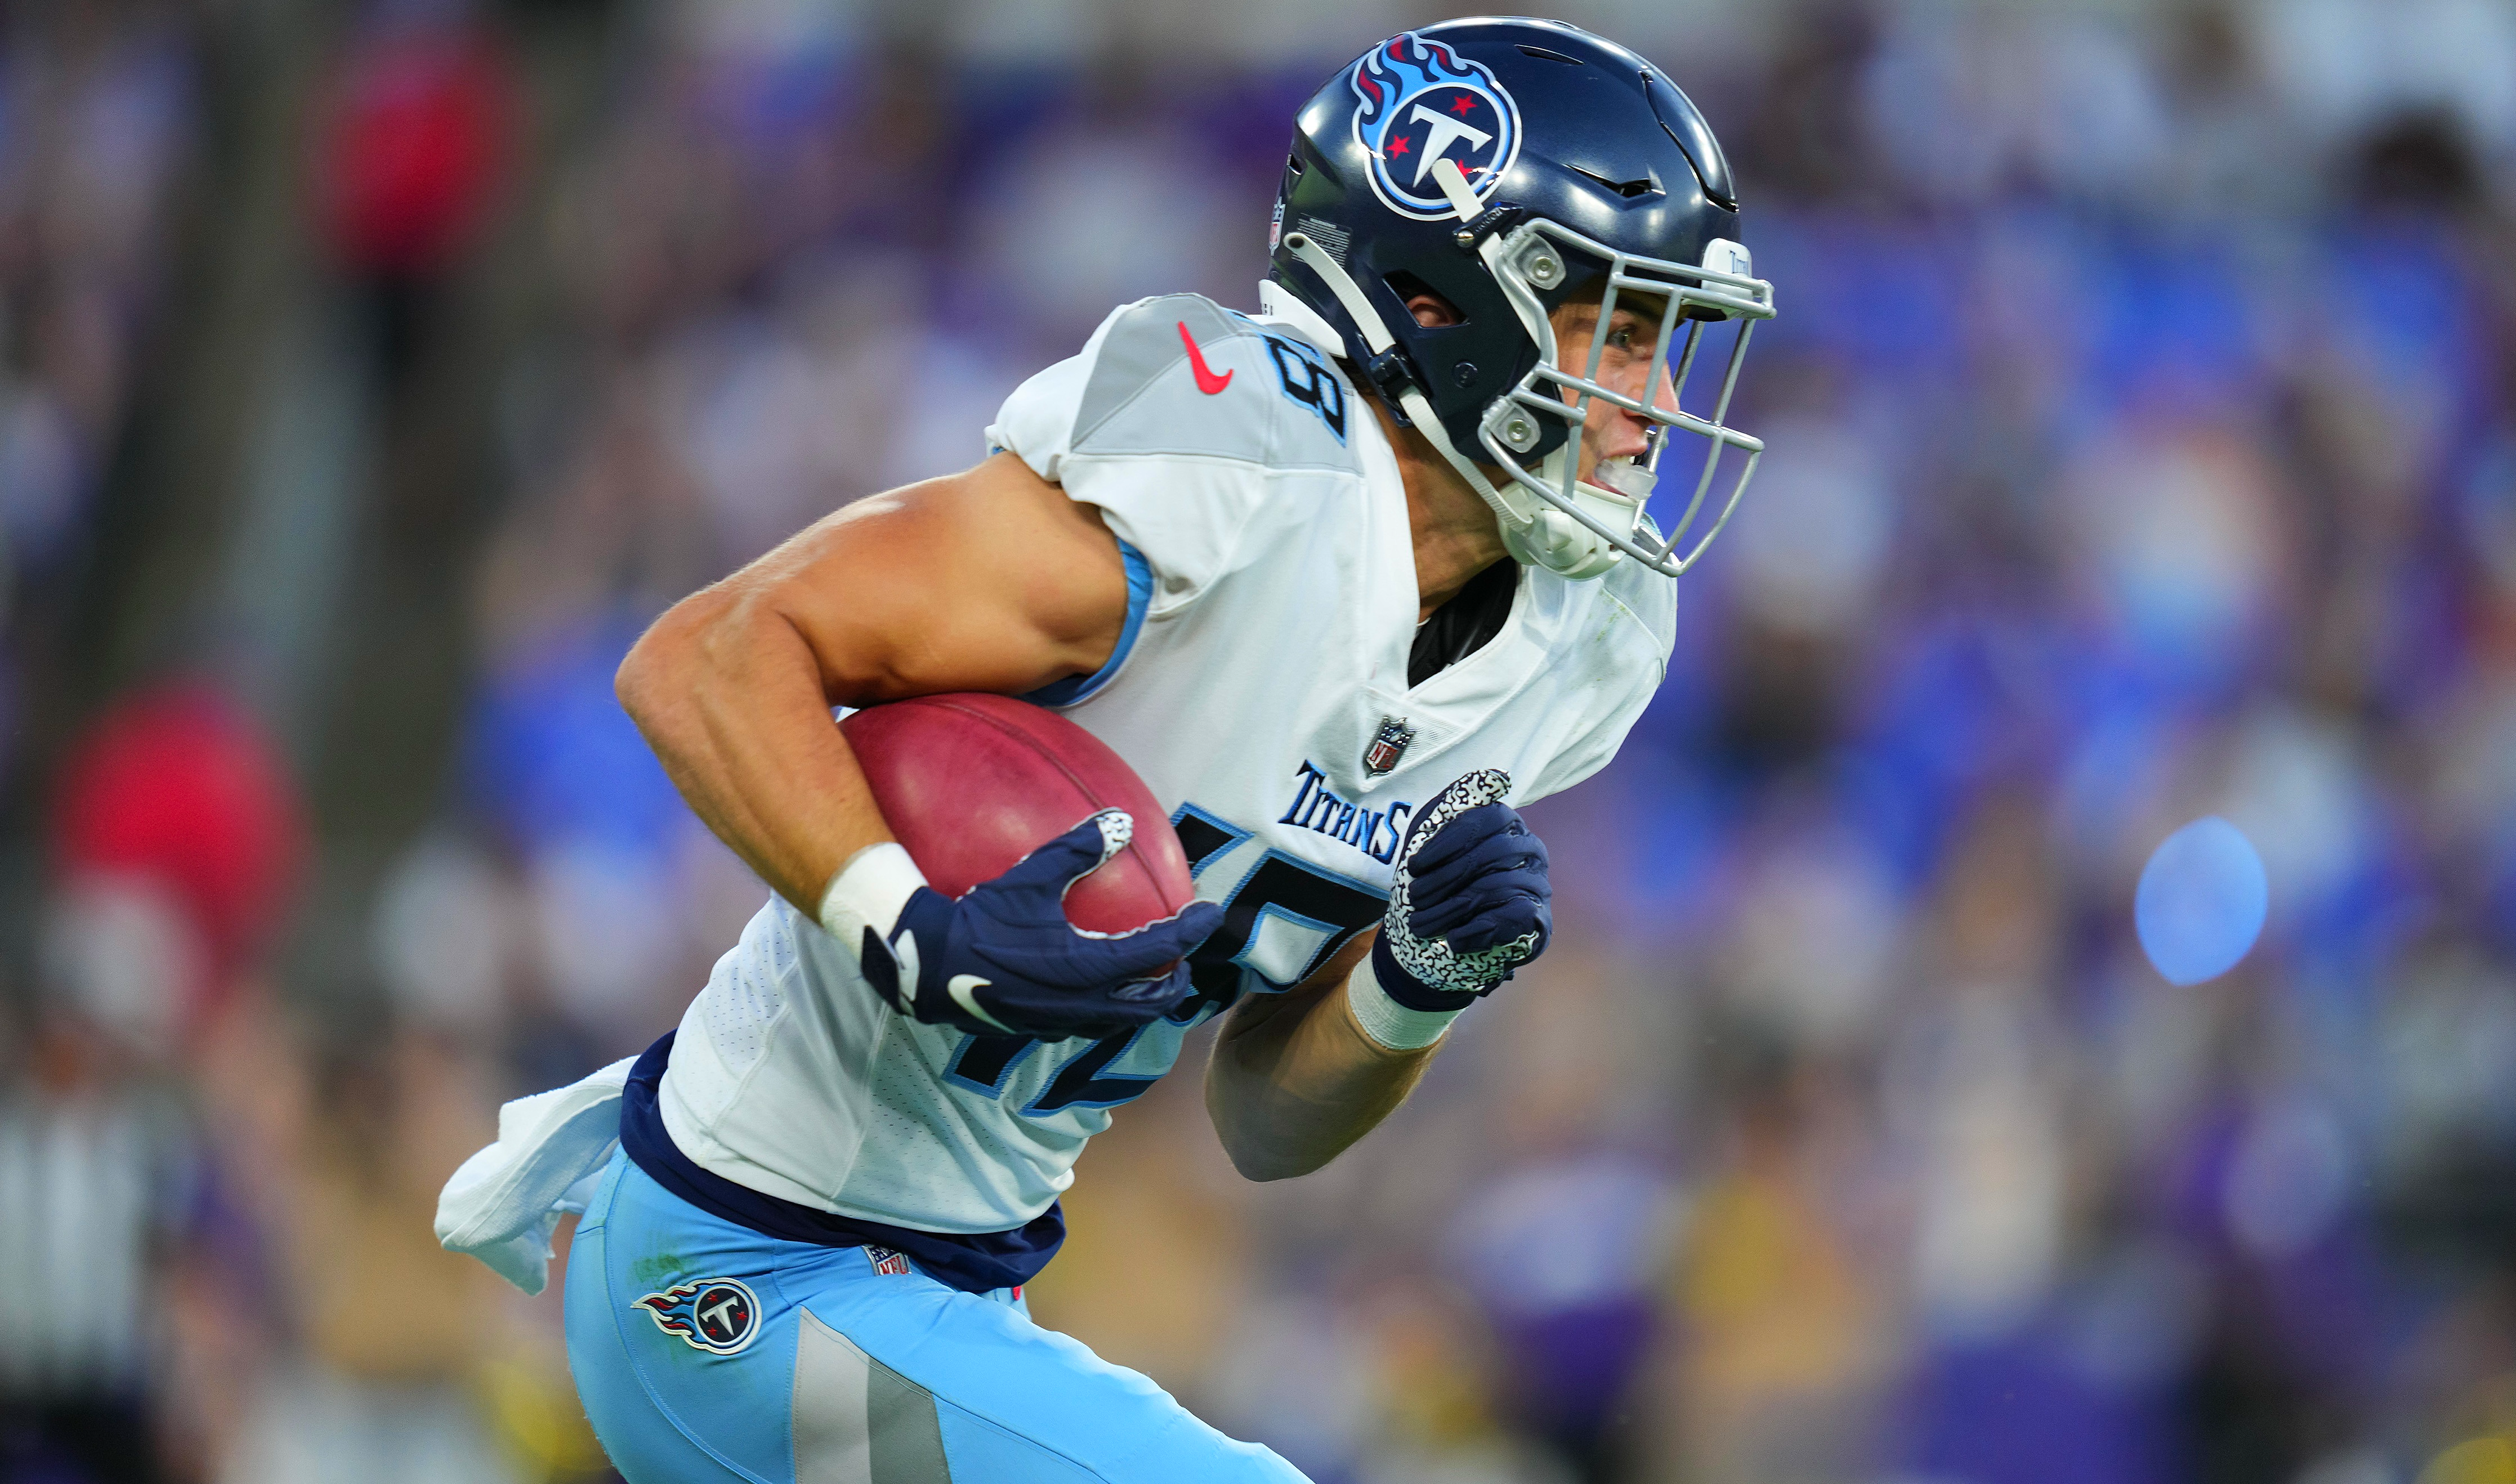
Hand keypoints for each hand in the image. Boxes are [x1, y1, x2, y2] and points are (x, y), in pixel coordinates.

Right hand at [852, 812, 1223, 1040]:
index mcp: (1087, 967)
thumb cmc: (981, 918)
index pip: (1158, 951)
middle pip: (1151, 1004)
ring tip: (1149, 978)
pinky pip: (1088, 1026)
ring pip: (1120, 1022)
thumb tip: (1119, 821)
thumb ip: (1078, 850)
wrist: (927, 966)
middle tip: (1184, 959)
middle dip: (1174, 982)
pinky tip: (1096, 991)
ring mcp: (1060, 1023)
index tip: (1210, 914)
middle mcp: (1081, 1004)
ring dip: (1143, 1002)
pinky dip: (1107, 1011)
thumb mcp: (1031, 878)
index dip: (1190, 931)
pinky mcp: (1038, 1030)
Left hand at [1372, 770, 1551, 1011]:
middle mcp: (1529, 849)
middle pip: (1491, 853)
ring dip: (1449, 909)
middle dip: (1444, 879)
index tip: (1415, 866)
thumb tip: (1497, 778)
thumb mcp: (1429, 840)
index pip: (1486, 818)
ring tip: (1421, 924)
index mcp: (1506, 824)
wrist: (1437, 939)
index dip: (1448, 842)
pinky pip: (1511, 918)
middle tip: (1413, 899)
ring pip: (1496, 887)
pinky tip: (1452, 940)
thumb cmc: (1433, 881)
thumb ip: (1451, 804)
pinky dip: (1475, 931)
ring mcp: (1538, 884)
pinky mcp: (1540, 921)